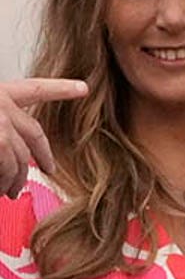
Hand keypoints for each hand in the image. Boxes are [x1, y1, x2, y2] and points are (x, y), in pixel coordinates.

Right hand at [0, 78, 76, 196]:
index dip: (60, 88)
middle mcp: (1, 104)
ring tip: (9, 191)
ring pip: (21, 156)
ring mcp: (0, 123)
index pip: (34, 89)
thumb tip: (7, 148)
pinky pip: (7, 167)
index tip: (83, 88)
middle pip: (34, 133)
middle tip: (50, 168)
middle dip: (44, 154)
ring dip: (16, 177)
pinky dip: (3, 180)